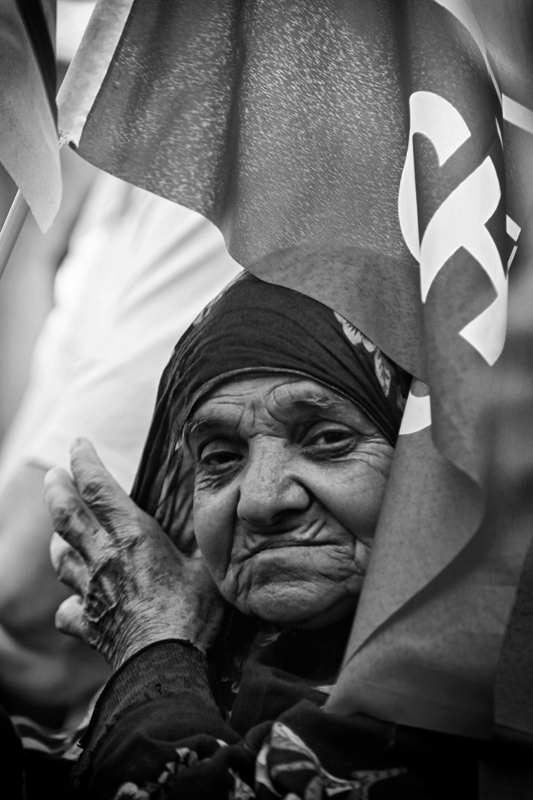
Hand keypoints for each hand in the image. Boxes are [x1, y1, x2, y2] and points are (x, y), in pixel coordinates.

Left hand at [45, 438, 224, 670]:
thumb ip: (201, 540)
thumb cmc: (193, 611)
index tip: (78, 443)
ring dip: (59, 541)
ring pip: (62, 559)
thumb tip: (214, 516)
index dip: (85, 461)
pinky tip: (76, 603)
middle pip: (67, 516)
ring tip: (61, 533)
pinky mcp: (89, 622)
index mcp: (133, 536)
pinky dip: (70, 604)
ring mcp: (92, 591)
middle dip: (56, 490)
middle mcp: (104, 557)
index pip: (98, 488)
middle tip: (52, 475)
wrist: (166, 662)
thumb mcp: (206, 565)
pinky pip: (68, 611)